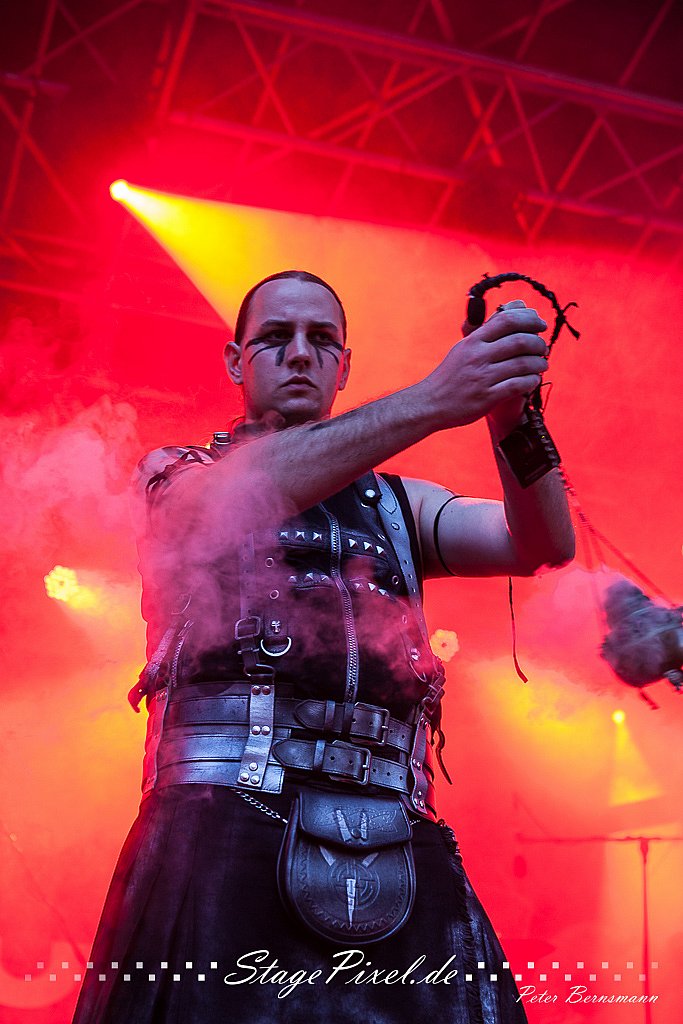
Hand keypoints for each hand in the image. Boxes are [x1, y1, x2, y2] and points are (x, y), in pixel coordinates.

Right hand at [422, 299, 547, 431]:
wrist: (430, 404)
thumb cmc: (451, 375)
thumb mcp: (463, 347)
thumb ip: (487, 329)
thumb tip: (516, 307)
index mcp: (473, 341)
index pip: (507, 319)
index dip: (529, 319)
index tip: (540, 324)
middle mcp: (477, 356)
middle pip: (519, 341)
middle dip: (538, 343)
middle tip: (543, 347)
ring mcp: (482, 377)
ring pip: (522, 364)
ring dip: (538, 363)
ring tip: (542, 364)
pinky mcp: (487, 397)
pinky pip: (518, 385)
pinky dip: (531, 381)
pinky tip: (533, 380)